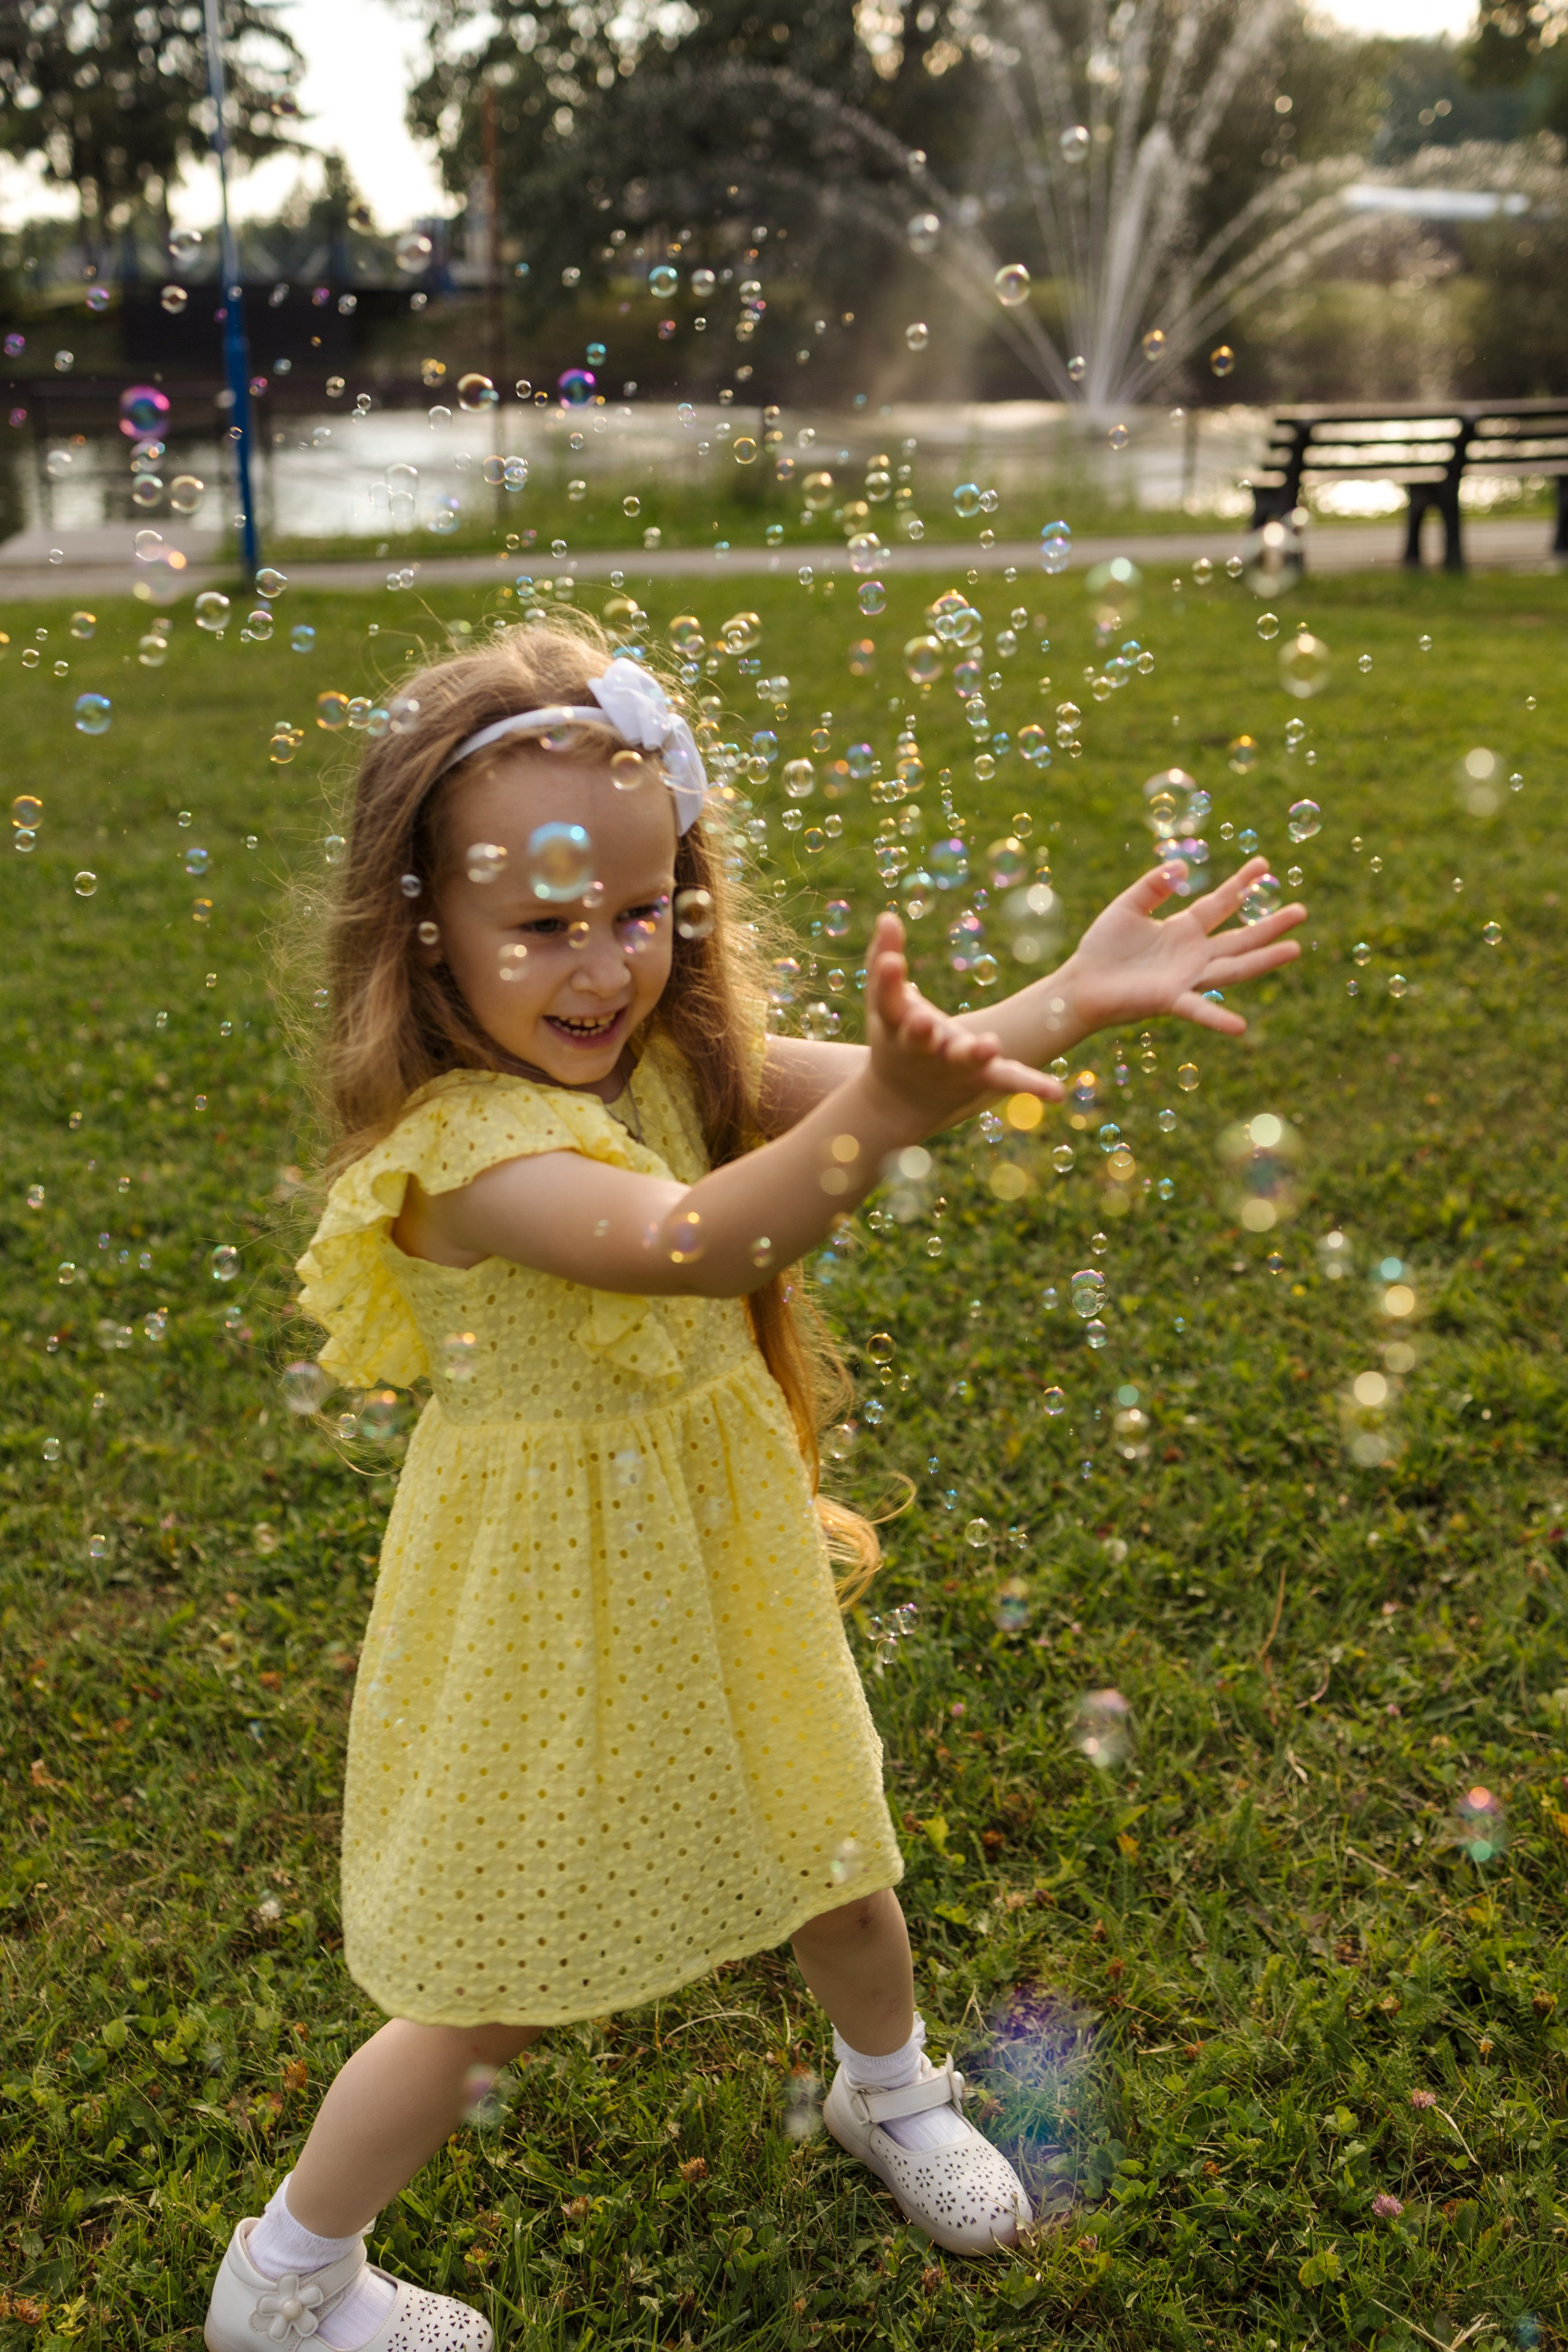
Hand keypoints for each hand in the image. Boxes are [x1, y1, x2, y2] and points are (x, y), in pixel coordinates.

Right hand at [864, 913, 1063, 1124]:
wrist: (902, 1097)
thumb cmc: (894, 1032)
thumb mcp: (885, 999)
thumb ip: (885, 956)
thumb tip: (888, 915)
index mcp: (894, 1023)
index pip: (886, 998)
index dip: (887, 980)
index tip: (890, 961)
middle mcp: (920, 1048)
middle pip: (918, 1038)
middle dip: (920, 1031)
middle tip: (924, 1021)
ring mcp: (951, 1065)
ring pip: (964, 1059)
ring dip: (975, 1053)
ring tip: (989, 1045)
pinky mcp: (981, 1078)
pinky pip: (1008, 1079)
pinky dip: (1031, 1085)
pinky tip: (1057, 1092)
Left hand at [1063, 856, 1305, 1036]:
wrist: (1080, 984)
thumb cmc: (1102, 948)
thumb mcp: (1127, 907)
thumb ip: (1153, 886)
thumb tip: (1182, 865)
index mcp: (1183, 930)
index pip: (1220, 903)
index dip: (1242, 884)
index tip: (1264, 864)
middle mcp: (1193, 955)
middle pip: (1240, 937)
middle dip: (1270, 924)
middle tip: (1302, 910)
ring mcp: (1186, 978)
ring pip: (1233, 968)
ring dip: (1264, 960)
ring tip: (1295, 949)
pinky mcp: (1169, 1000)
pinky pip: (1197, 1010)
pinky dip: (1217, 1018)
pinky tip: (1240, 1027)